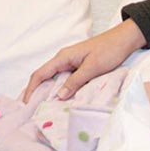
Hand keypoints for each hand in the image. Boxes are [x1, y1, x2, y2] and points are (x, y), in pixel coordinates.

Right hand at [23, 19, 146, 100]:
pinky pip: (65, 79)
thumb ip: (75, 81)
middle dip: (37, 92)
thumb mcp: (92, 67)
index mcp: (63, 57)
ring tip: (46, 109)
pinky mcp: (79, 67)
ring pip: (55, 79)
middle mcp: (64, 59)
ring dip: (50, 92)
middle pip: (44, 77)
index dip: (31, 88)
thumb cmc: (109, 50)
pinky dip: (62, 90)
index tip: (26, 103)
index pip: (40, 73)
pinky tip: (64, 100)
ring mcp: (71, 63)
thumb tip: (59, 96)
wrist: (124, 40)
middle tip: (33, 110)